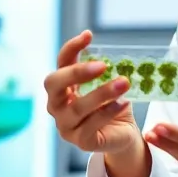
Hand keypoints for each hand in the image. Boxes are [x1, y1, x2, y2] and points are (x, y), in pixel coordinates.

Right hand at [44, 30, 141, 156]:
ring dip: (102, 93)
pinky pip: (91, 125)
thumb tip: (113, 51)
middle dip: (76, 72)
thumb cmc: (112, 105)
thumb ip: (104, 70)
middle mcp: (57, 105)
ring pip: (77, 107)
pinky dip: (108, 112)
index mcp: (62, 87)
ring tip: (123, 82)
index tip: (88, 35)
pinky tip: (123, 103)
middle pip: (54, 84)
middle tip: (102, 65)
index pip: (60, 63)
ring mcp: (66, 126)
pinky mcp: (81, 141)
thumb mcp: (107, 84)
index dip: (71, 48)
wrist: (123, 134)